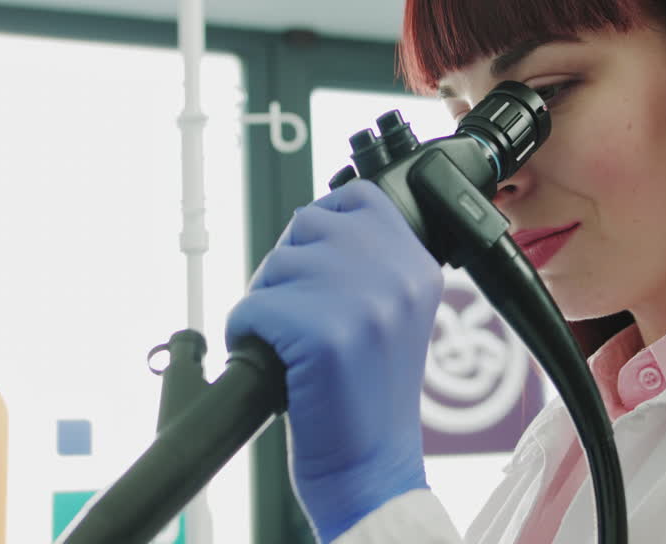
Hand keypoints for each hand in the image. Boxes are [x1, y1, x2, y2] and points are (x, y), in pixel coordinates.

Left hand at [226, 179, 443, 542]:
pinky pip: (252, 307)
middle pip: (309, 224)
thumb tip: (310, 221)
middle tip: (301, 317)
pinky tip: (277, 364)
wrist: (370, 468)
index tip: (315, 266)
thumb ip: (369, 263)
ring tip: (294, 345)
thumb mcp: (393, 313)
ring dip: (268, 303)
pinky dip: (246, 335)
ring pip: (276, 264)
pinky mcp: (323, 334)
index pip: (359, 198)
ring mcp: (364, 302)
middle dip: (289, 268)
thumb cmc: (368, 395)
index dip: (323, 226)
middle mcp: (399, 275)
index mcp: (419, 266)